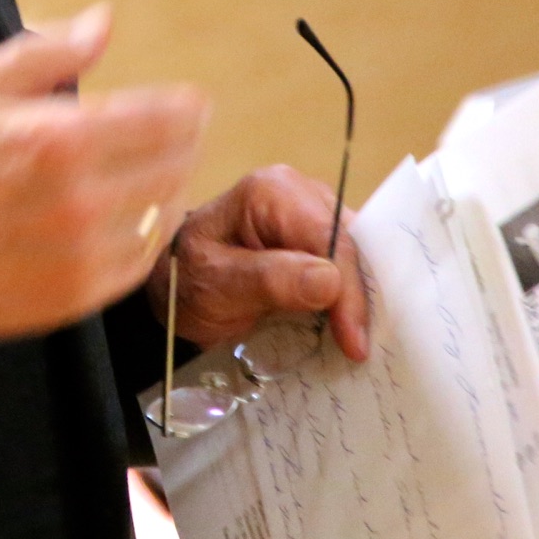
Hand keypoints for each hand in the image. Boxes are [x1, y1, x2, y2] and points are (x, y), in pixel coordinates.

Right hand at [0, 4, 208, 355]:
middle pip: (177, 164)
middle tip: (182, 133)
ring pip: (164, 213)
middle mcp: (81, 198)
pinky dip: (147, 235)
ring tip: (158, 173)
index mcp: (59, 138)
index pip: (165, 117)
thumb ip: (46, 52)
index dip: (189, 106)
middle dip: (186, 142)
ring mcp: (82, 253)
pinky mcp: (77, 297)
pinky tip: (133, 219)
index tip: (194, 103)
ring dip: (170, 187)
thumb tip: (103, 23)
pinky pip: (140, 261)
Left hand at [149, 164, 370, 360]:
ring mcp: (310, 213)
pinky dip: (350, 295)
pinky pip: (346, 263)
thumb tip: (331, 280)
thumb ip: (270, 280)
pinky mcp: (316, 238)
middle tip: (364, 346)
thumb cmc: (188, 282)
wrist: (174, 290)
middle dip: (360, 293)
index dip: (348, 289)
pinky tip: (353, 326)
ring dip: (359, 296)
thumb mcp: (217, 286)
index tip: (354, 340)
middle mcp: (297, 192)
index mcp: (270, 192)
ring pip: (355, 253)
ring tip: (364, 341)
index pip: (328, 236)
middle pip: (349, 241)